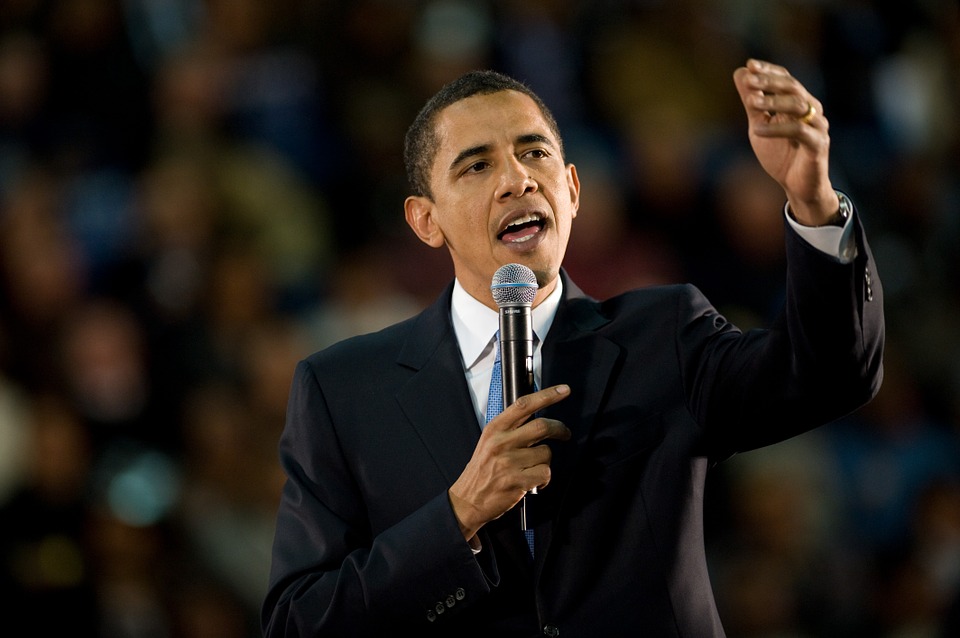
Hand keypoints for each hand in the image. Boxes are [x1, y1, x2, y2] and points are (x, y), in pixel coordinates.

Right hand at [448, 384, 571, 541]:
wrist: (467, 500)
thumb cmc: (481, 471)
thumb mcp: (489, 442)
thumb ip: (510, 429)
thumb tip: (537, 419)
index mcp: (494, 429)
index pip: (524, 405)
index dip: (547, 395)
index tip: (564, 390)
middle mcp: (501, 443)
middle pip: (542, 426)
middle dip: (560, 429)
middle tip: (565, 433)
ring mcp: (508, 462)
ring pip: (546, 453)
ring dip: (545, 461)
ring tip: (532, 468)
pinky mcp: (516, 481)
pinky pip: (545, 473)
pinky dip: (544, 479)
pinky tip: (533, 481)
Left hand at [733, 59, 840, 225]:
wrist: (798, 186)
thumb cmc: (780, 155)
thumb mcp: (760, 125)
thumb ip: (752, 102)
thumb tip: (740, 73)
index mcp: (799, 103)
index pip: (786, 79)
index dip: (769, 71)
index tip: (749, 65)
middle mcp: (812, 110)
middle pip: (793, 87)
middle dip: (770, 82)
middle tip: (749, 80)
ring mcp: (818, 126)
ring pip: (798, 105)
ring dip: (773, 102)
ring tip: (751, 103)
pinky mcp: (819, 144)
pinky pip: (799, 131)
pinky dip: (777, 128)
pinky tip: (758, 130)